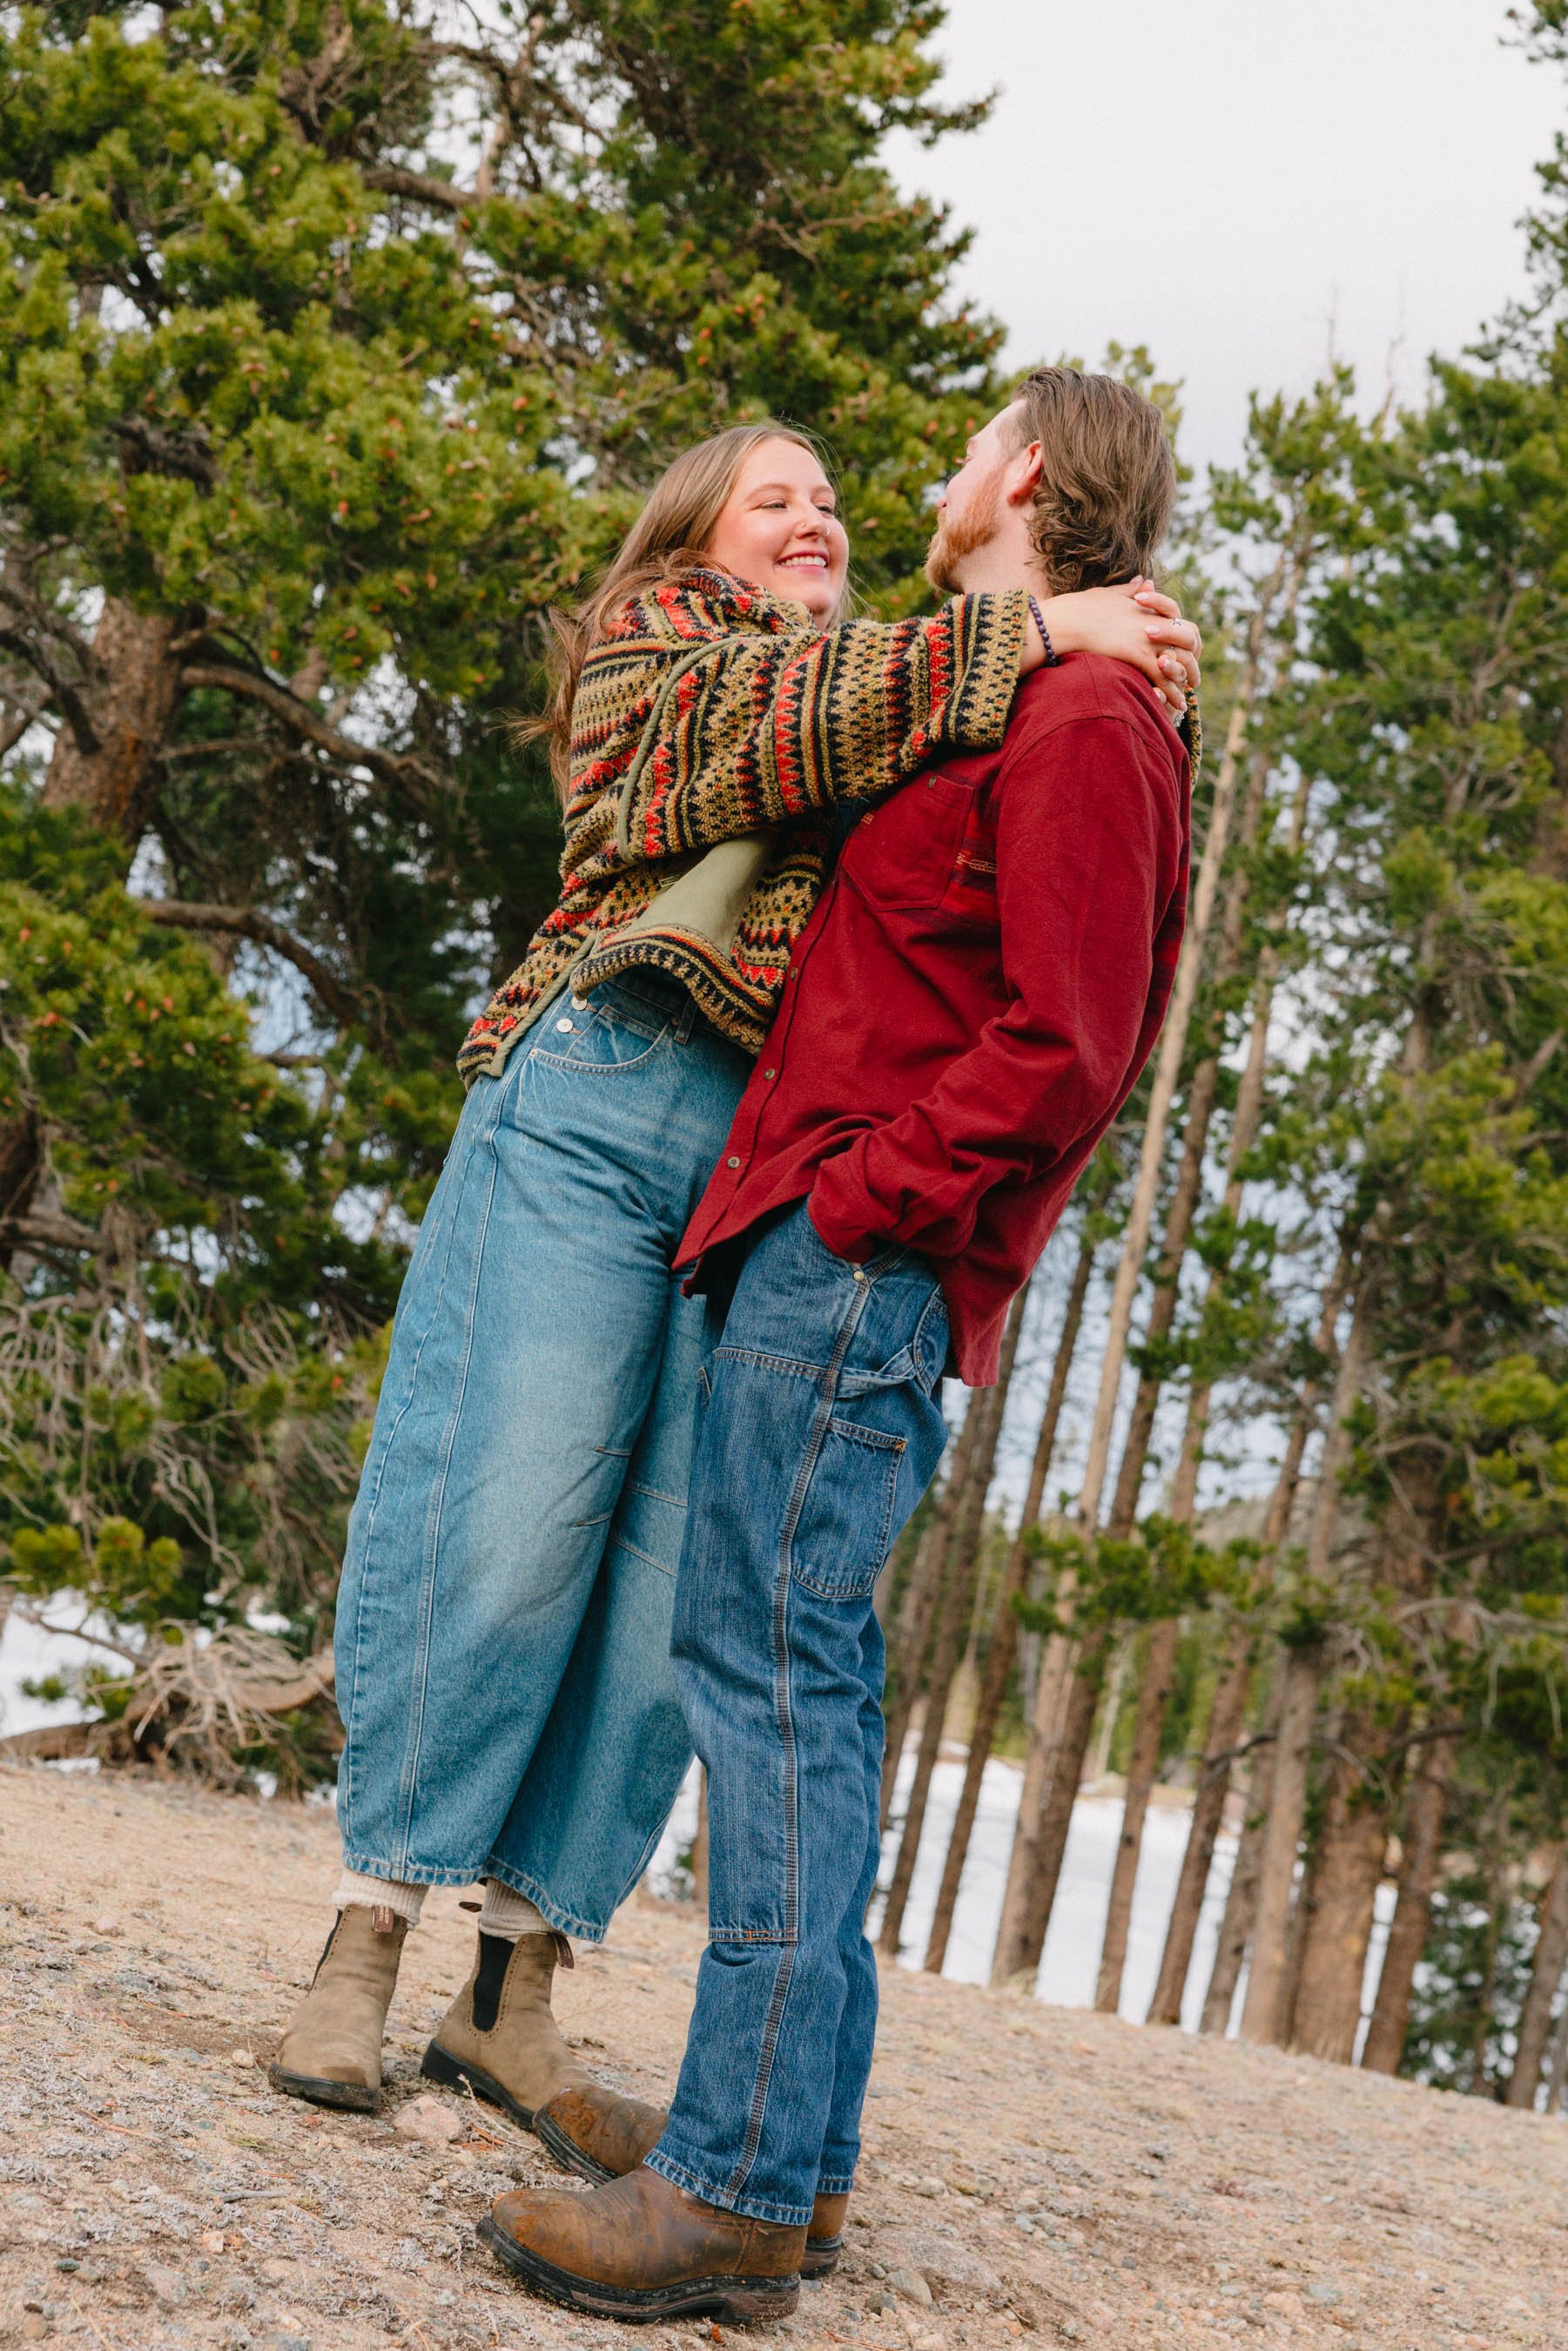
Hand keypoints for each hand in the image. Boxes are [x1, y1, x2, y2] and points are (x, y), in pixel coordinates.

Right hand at [1035, 578, 1201, 714]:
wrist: (1070, 620)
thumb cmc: (1083, 608)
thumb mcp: (1112, 594)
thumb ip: (1131, 589)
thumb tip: (1143, 579)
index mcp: (1149, 609)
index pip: (1180, 621)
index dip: (1185, 637)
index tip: (1185, 653)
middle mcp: (1154, 623)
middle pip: (1189, 638)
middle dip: (1193, 659)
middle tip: (1193, 677)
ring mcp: (1149, 639)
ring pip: (1181, 660)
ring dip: (1186, 678)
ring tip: (1186, 696)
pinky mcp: (1139, 655)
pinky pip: (1165, 677)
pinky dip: (1173, 692)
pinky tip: (1176, 705)